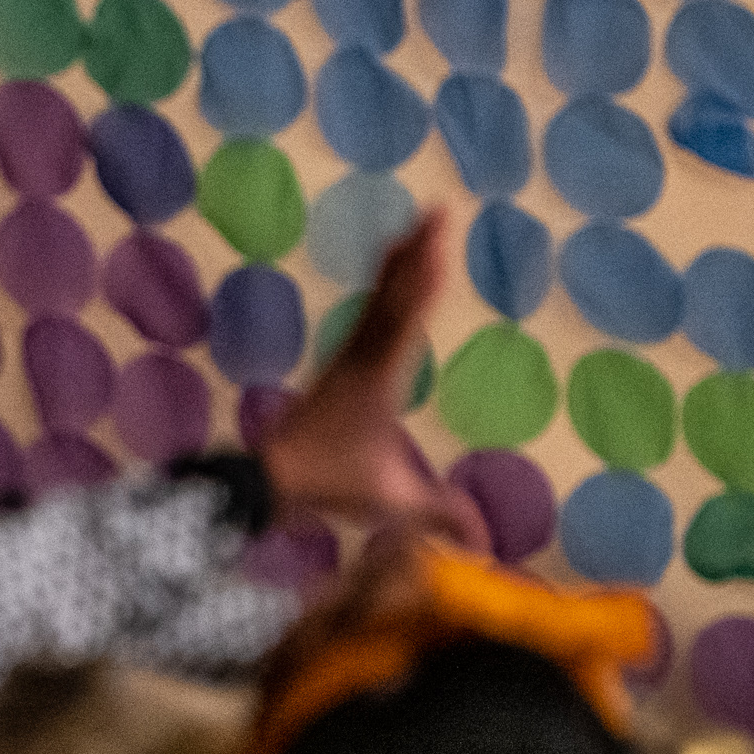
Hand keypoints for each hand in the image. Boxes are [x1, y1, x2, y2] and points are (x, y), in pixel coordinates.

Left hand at [256, 212, 476, 540]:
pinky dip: (389, 285)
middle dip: (417, 253)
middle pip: (392, 296)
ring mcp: (349, 357)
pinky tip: (396, 271)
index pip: (403, 325)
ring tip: (421, 226)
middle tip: (437, 211)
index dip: (420, 288)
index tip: (435, 251)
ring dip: (402, 262)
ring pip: (380, 298)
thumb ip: (438, 514)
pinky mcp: (342, 362)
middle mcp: (361, 358)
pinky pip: (371, 311)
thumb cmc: (330, 484)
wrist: (270, 477)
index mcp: (376, 381)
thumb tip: (484, 542)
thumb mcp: (388, 501)